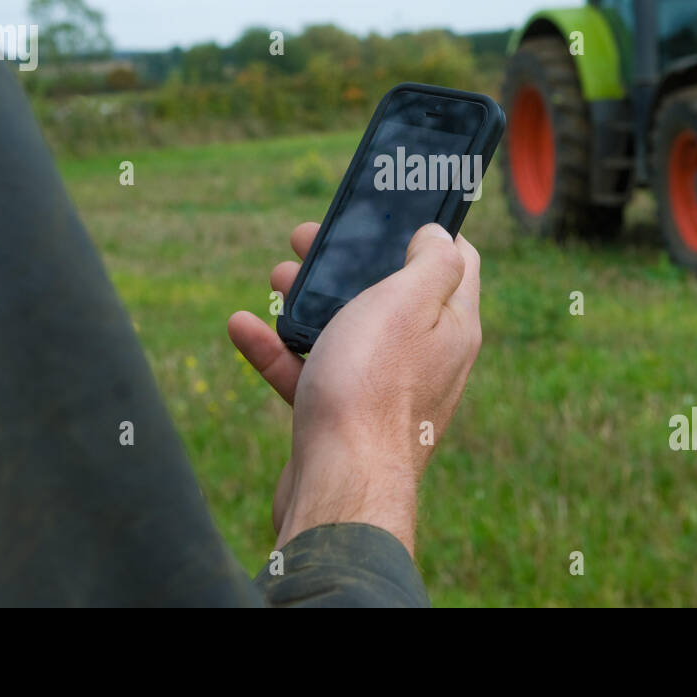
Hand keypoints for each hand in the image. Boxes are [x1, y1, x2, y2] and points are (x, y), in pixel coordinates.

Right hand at [227, 221, 481, 556]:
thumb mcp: (408, 302)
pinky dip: (278, 349)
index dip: (423, 229)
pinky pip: (310, 372)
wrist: (339, 486)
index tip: (385, 211)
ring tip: (275, 274)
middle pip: (390, 292)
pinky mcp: (343, 419)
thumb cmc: (374, 387)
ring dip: (307, 299)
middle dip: (348, 261)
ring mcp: (384, 390)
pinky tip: (242, 327)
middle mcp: (426, 357)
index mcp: (451, 325)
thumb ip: (432, 262)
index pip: (455, 262)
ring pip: (346, 330)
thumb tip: (440, 234)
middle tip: (307, 237)